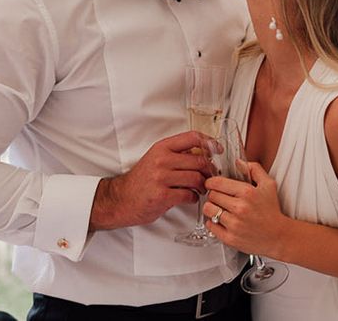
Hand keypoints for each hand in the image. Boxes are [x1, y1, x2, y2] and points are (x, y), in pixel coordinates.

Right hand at [90, 131, 214, 230]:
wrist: (119, 199)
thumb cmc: (142, 180)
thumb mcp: (157, 158)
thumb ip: (178, 153)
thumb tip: (205, 153)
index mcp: (162, 147)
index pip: (193, 137)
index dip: (209, 142)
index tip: (217, 149)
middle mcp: (162, 160)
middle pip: (200, 160)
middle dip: (210, 170)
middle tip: (211, 176)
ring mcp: (161, 178)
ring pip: (196, 178)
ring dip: (203, 185)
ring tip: (201, 188)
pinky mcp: (162, 196)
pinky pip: (188, 195)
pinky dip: (194, 197)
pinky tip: (190, 198)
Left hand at [203, 162, 288, 256]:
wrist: (277, 235)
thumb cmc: (271, 210)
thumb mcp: (268, 184)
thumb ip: (254, 169)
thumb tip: (239, 162)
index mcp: (247, 192)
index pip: (218, 183)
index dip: (211, 182)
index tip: (211, 184)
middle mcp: (240, 208)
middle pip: (212, 195)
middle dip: (214, 194)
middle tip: (219, 196)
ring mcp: (234, 224)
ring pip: (209, 210)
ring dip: (211, 207)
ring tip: (218, 208)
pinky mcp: (230, 238)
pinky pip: (210, 225)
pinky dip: (212, 222)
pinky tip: (220, 220)